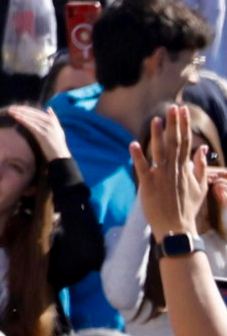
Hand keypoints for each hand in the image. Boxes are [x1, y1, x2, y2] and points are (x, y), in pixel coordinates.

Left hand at [8, 105, 70, 160]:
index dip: (26, 109)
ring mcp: (47, 128)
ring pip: (31, 118)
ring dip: (20, 114)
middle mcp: (50, 122)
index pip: (36, 112)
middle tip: (10, 108)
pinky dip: (24, 120)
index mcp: (52, 120)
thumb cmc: (58, 144)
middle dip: (20, 110)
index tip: (17, 107)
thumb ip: (54, 118)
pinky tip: (16, 117)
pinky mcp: (43, 135)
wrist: (60, 156)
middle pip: (32, 114)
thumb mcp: (58, 129)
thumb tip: (49, 108)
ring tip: (10, 112)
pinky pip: (31, 125)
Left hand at [131, 104, 210, 237]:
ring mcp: (160, 176)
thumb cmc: (188, 208)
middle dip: (174, 124)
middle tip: (173, 107)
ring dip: (157, 135)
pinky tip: (133, 143)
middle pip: (174, 142)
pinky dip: (137, 156)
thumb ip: (200, 166)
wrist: (177, 227)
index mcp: (185, 168)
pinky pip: (141, 168)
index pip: (186, 142)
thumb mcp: (200, 186)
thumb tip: (203, 149)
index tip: (183, 110)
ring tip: (156, 119)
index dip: (184, 125)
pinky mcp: (147, 185)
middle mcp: (174, 169)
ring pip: (159, 152)